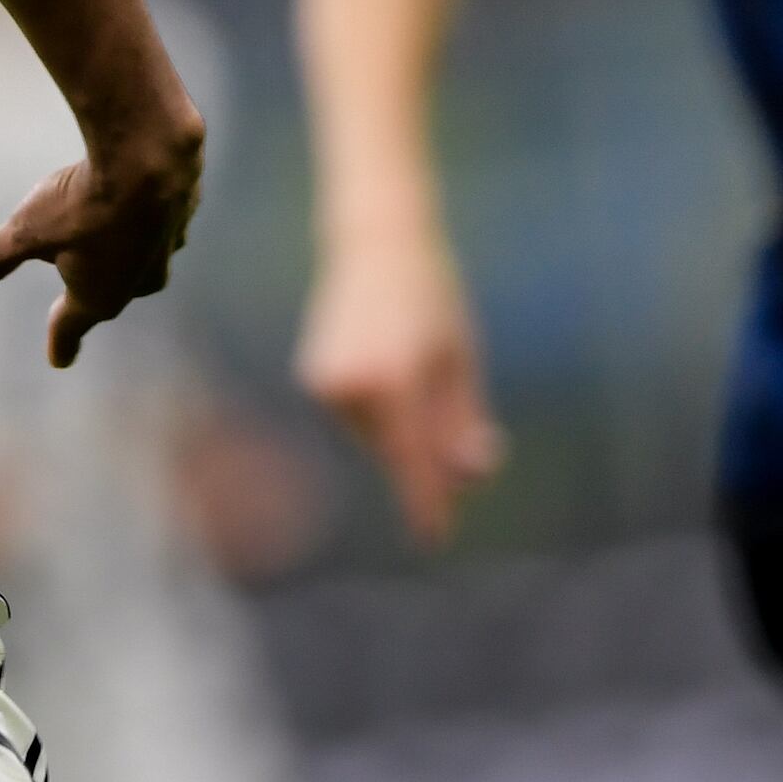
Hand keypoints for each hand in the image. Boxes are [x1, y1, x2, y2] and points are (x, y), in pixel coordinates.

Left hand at [0, 116, 203, 368]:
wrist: (151, 154)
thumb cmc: (83, 200)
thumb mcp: (25, 230)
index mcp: (98, 294)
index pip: (72, 326)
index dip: (61, 341)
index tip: (58, 360)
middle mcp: (137, 280)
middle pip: (113, 295)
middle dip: (96, 296)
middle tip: (83, 300)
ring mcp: (166, 247)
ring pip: (145, 262)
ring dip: (129, 257)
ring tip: (116, 247)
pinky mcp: (185, 212)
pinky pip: (165, 224)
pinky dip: (151, 219)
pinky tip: (145, 204)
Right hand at [295, 229, 502, 544]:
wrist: (377, 243)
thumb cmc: (434, 299)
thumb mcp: (461, 360)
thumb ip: (462, 422)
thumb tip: (468, 477)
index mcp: (397, 377)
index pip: (412, 460)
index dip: (425, 502)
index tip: (434, 538)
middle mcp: (354, 384)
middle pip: (398, 449)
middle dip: (425, 452)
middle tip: (449, 409)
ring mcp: (328, 382)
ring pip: (376, 435)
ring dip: (400, 422)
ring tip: (410, 361)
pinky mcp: (315, 379)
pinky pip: (357, 416)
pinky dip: (377, 407)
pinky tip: (384, 360)